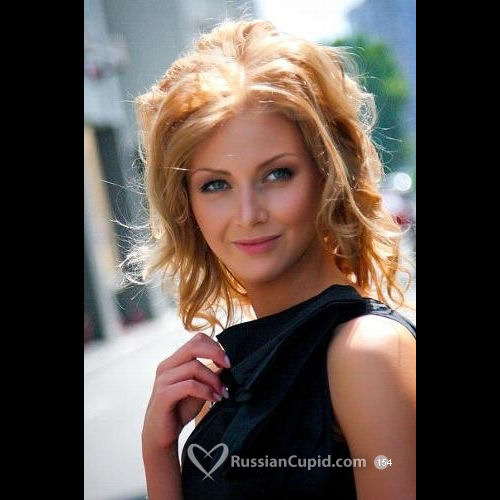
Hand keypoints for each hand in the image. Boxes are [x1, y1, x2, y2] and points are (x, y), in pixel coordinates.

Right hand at [142, 332, 230, 454]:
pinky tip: (214, 399)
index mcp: (175, 361)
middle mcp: (167, 366)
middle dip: (216, 353)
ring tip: (222, 392)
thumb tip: (228, 363)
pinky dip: (206, 391)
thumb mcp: (199, 387)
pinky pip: (189, 385)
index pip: (196, 340)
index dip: (214, 346)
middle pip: (194, 346)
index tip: (228, 360)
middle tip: (229, 366)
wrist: (161, 435)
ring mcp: (163, 380)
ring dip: (214, 379)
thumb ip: (210, 374)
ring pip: (194, 366)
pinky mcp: (164, 395)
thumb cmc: (180, 409)